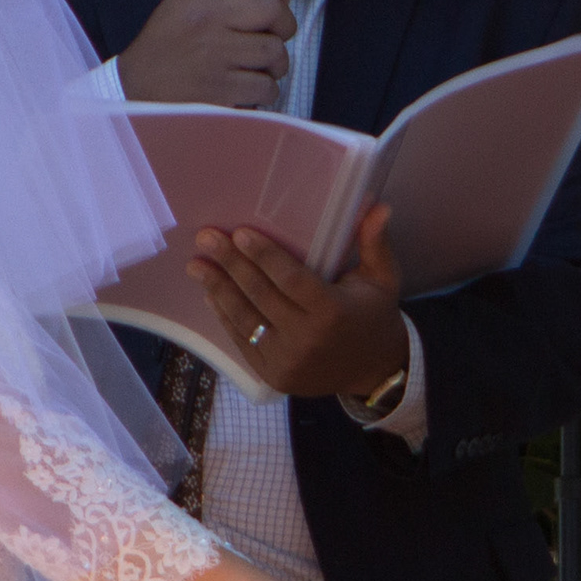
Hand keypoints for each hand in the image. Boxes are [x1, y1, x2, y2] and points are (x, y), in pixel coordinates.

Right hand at [118, 0, 295, 106]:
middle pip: (273, 9)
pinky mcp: (221, 89)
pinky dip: (264, 91)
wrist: (135, 88)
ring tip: (259, 67)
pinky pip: (266, 86)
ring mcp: (215, 55)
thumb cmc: (165, 47)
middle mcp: (207, 19)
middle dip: (284, 25)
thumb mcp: (182, 4)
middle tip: (275, 36)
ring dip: (275, 63)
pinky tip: (248, 89)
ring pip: (275, 50)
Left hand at [189, 203, 406, 402]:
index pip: (291, 279)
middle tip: (206, 238)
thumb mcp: (383, 279)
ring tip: (197, 265)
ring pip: (245, 319)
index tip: (240, 233)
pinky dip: (225, 316)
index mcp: (334, 312)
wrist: (373, 372)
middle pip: (261, 295)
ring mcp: (288, 360)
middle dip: (230, 264)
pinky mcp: (274, 375)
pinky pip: (244, 341)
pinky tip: (211, 294)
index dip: (264, 256)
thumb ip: (375, 242)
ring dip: (217, 289)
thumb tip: (379, 206)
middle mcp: (308, 339)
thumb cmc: (374, 315)